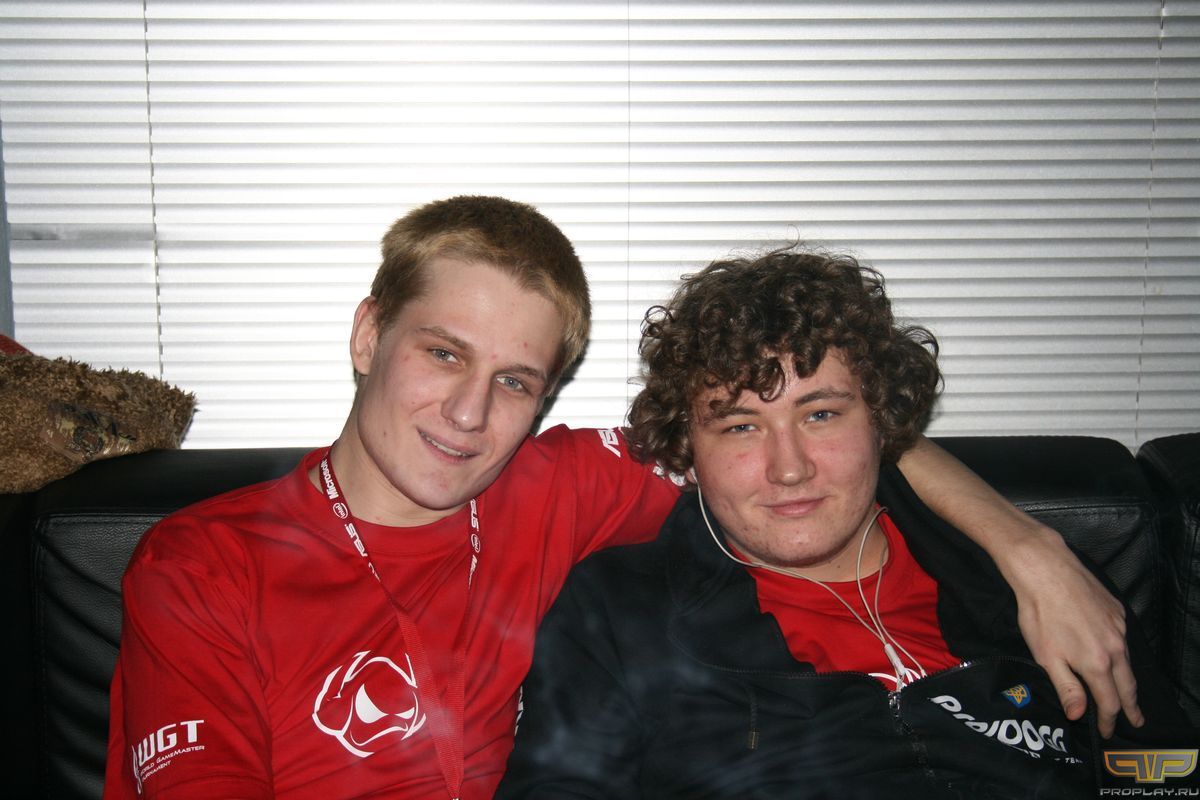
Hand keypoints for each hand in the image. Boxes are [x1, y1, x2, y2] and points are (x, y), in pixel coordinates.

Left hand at [1001, 527, 1142, 736]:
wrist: (1046, 569)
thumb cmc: (1039, 613)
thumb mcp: (1046, 656)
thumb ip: (1067, 687)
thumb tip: (1079, 715)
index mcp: (1097, 663)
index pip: (1110, 702)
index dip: (1109, 721)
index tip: (1107, 732)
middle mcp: (1115, 647)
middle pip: (1128, 685)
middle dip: (1131, 707)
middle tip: (1136, 721)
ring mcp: (1119, 627)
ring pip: (1128, 661)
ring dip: (1127, 680)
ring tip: (1128, 693)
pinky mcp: (1117, 610)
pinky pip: (1122, 638)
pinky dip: (1120, 652)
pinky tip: (1112, 653)